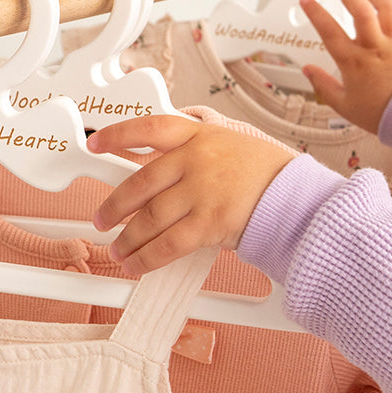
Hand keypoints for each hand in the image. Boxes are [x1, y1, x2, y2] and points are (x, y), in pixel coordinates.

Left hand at [88, 115, 294, 274]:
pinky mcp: (210, 221)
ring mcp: (202, 191)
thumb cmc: (263, 171)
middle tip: (102, 219)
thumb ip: (191, 152)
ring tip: (118, 249)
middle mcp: (196, 159)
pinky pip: (168, 243)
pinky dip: (147, 257)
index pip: (148, 128)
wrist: (294, 194)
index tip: (97, 144)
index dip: (117, 135)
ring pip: (149, 218)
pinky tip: (137, 264)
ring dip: (128, 238)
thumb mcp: (227, 143)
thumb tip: (154, 175)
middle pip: (140, 183)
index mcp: (198, 134)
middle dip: (114, 206)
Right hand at [300, 0, 391, 133]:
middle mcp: (375, 48)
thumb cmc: (381, 114)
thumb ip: (323, 86)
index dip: (315, 12)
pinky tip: (389, 10)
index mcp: (354, 62)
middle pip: (359, 9)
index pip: (329, 30)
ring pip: (386, 6)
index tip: (307, 1)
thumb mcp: (344, 105)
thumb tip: (308, 71)